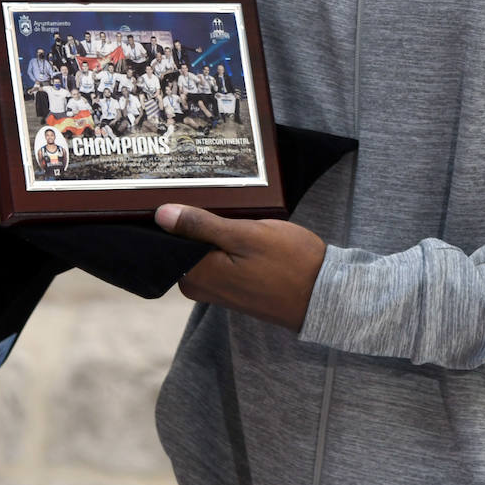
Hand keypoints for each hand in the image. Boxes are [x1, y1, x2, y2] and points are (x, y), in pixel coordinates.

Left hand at [155, 204, 326, 330]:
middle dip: (194, 219)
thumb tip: (161, 215)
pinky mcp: (232, 287)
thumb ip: (201, 225)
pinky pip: (216, 258)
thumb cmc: (289, 262)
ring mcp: (217, 289)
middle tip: (215, 196)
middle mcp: (200, 287)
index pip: (166, 241)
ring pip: (202, 249)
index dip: (173, 214)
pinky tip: (239, 225)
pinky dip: (223, 240)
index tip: (184, 191)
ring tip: (230, 207)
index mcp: (196, 276)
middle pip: (183, 244)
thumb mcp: (246, 234)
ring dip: (212, 228)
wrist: (322, 293)